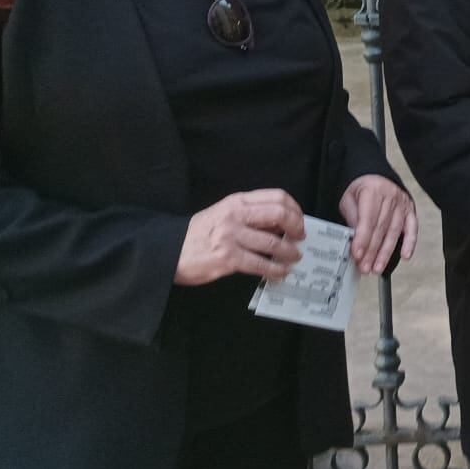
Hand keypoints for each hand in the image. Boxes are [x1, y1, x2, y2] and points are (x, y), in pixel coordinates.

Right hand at [176, 189, 306, 285]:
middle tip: (300, 237)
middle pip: (279, 214)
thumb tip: (282, 224)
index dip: (294, 209)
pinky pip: (260, 264)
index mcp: (236, 202)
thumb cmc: (199, 233)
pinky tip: (281, 272)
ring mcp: (231, 237)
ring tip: (294, 257)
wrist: (169, 250)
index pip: (276, 196)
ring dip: (290, 252)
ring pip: (273, 242)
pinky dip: (276, 269)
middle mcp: (235, 216)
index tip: (300, 220)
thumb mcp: (224, 214)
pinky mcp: (227, 258)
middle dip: (297, 227)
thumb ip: (250, 215)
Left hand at [338, 174, 418, 275]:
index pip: (368, 220)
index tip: (357, 254)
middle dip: (372, 251)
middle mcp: (391, 197)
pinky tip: (405, 256)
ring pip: (395, 232)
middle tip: (365, 267)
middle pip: (381, 229)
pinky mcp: (410, 210)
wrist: (375, 174)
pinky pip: (412, 228)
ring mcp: (402, 204)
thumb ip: (352, 217)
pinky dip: (410, 243)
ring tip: (378, 267)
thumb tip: (355, 239)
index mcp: (373, 191)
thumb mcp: (349, 199)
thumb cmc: (362, 187)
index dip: (362, 239)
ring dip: (386, 252)